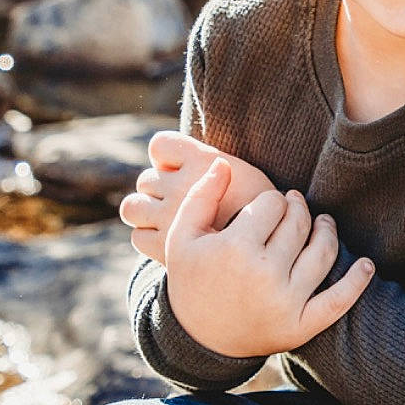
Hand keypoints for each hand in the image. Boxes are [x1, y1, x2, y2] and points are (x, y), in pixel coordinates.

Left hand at [120, 132, 275, 263]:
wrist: (271, 259)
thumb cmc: (268, 216)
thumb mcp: (249, 178)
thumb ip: (218, 167)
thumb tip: (196, 161)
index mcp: (204, 160)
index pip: (159, 145)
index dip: (167, 157)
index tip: (181, 170)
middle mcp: (183, 185)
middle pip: (146, 179)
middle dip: (159, 189)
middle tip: (180, 203)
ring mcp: (170, 216)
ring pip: (133, 207)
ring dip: (144, 211)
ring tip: (166, 220)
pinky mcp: (164, 247)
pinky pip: (138, 236)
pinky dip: (146, 236)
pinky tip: (167, 241)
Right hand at [164, 159, 373, 359]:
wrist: (198, 341)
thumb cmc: (191, 281)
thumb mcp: (182, 238)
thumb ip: (202, 196)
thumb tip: (225, 163)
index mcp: (235, 248)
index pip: (273, 204)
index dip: (270, 201)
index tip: (263, 209)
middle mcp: (264, 274)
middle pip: (298, 223)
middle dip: (298, 209)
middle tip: (295, 207)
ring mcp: (286, 302)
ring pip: (322, 252)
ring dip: (327, 231)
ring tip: (323, 223)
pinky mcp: (301, 326)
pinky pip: (338, 301)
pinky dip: (357, 282)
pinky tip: (367, 265)